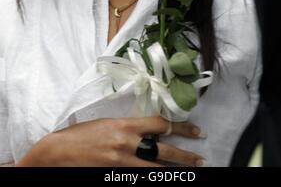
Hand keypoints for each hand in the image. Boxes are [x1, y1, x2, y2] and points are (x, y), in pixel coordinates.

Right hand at [17, 116, 205, 166]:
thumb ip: (129, 126)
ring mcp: (121, 163)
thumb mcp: (108, 123)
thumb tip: (151, 130)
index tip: (196, 131)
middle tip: (200, 159)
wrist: (58, 152)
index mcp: (125, 125)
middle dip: (184, 155)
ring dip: (174, 170)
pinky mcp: (114, 176)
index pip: (160, 124)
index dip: (181, 128)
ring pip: (155, 168)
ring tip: (190, 171)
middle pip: (163, 150)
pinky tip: (162, 178)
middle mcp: (126, 144)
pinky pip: (138, 179)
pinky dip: (152, 177)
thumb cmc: (81, 134)